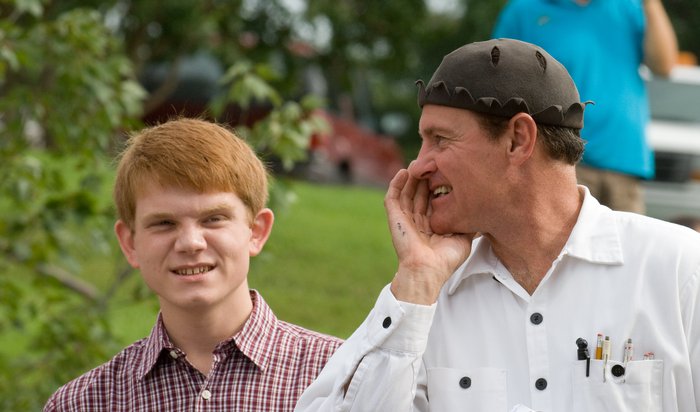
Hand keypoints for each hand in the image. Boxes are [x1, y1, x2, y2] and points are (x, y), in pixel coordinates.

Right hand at [384, 169, 474, 304]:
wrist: (429, 270)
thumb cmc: (445, 260)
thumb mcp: (463, 238)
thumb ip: (468, 223)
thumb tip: (480, 210)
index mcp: (431, 225)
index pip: (433, 199)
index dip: (437, 185)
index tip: (446, 171)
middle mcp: (417, 220)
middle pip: (419, 193)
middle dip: (424, 177)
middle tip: (431, 161)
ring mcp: (405, 219)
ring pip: (406, 192)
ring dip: (411, 177)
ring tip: (417, 162)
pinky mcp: (395, 218)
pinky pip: (393, 197)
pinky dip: (396, 184)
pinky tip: (403, 172)